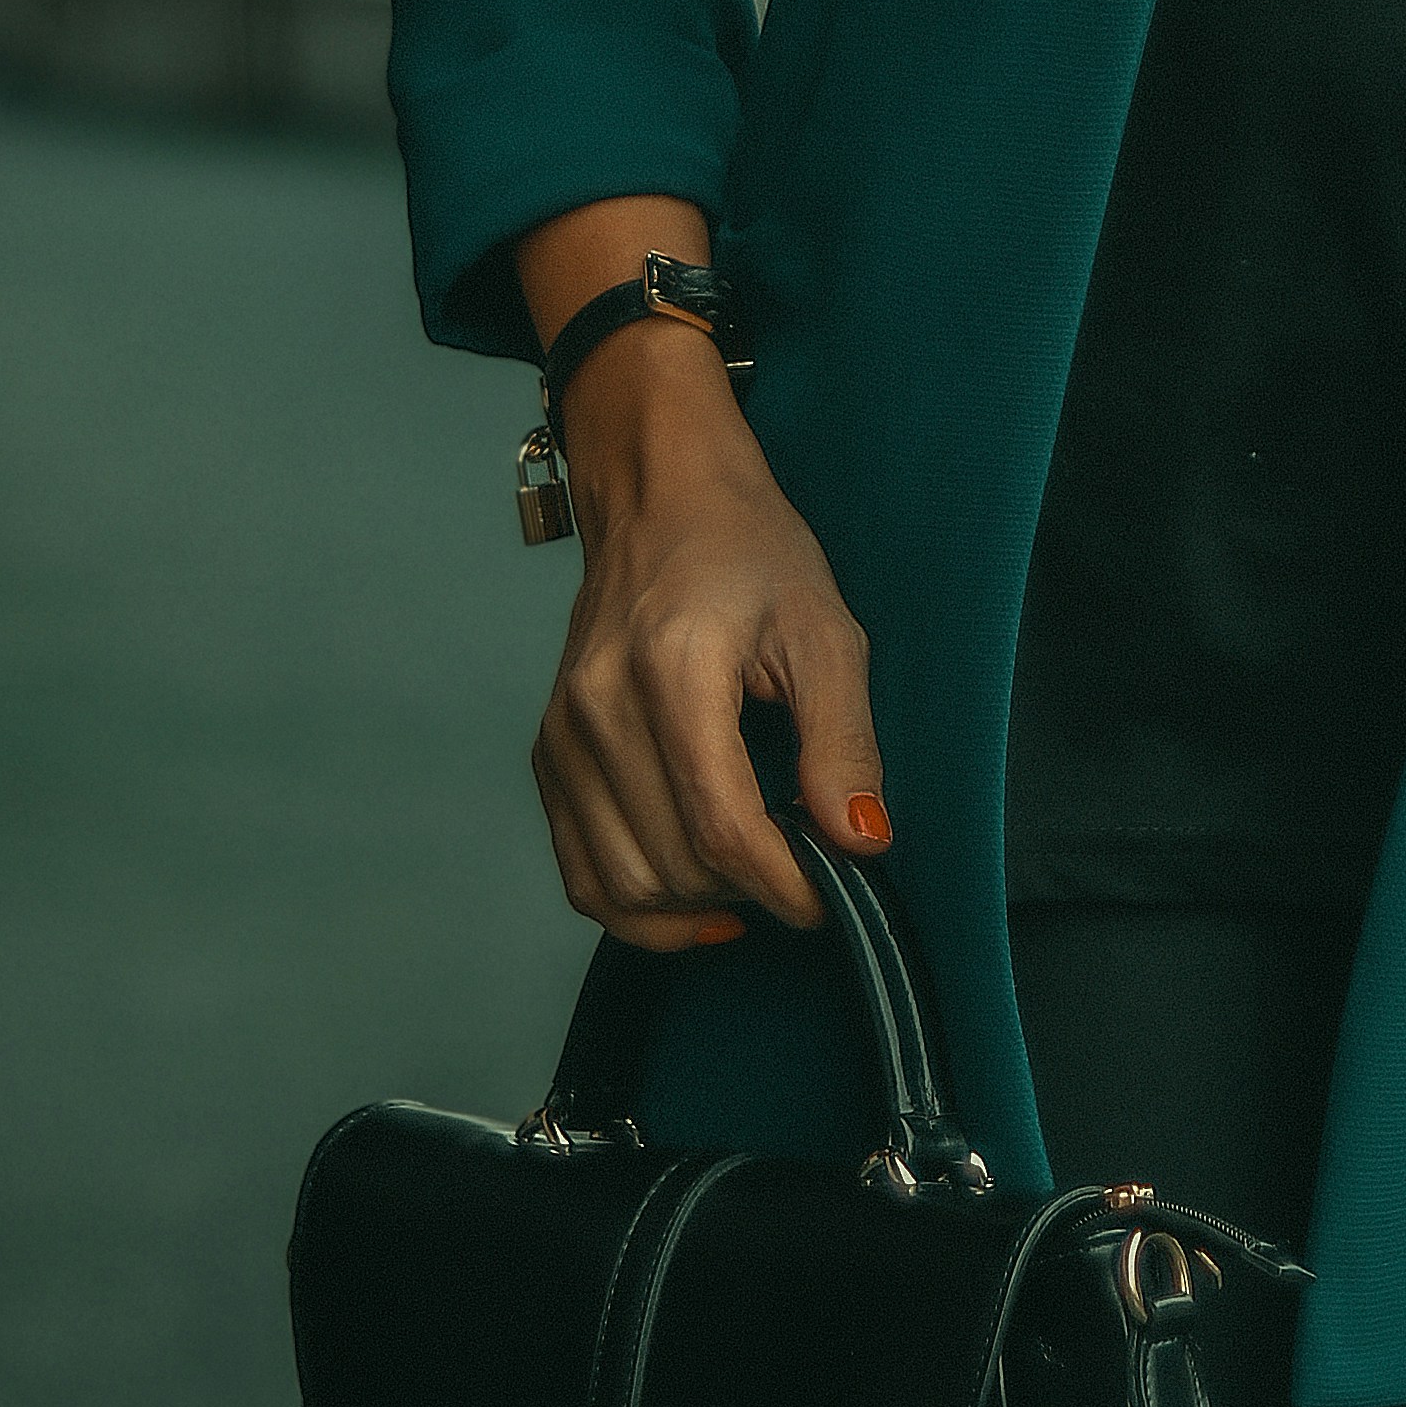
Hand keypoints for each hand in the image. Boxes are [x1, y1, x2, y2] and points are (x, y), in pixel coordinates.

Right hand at [530, 327, 887, 949]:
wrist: (659, 498)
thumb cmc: (748, 551)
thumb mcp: (825, 630)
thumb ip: (843, 738)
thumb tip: (859, 842)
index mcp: (671, 668)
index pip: (721, 826)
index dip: (784, 884)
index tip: (831, 894)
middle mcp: (598, 707)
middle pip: (674, 865)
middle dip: (751, 887)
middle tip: (803, 860)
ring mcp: (560, 736)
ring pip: (625, 887)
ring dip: (699, 904)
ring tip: (755, 867)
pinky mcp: (547, 757)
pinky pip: (584, 876)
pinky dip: (641, 908)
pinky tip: (699, 896)